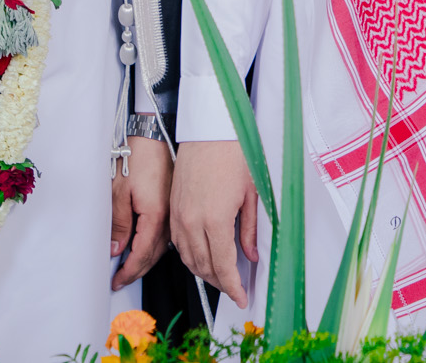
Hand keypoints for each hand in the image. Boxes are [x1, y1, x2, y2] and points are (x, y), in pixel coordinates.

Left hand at [111, 135, 173, 289]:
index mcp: (156, 216)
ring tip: (131, 267)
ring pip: (162, 248)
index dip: (128, 272)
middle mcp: (170, 218)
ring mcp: (174, 213)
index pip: (141, 255)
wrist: (154, 135)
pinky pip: (166, 236)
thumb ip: (119, 224)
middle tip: (121, 280)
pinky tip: (146, 248)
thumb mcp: (119, 191)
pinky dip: (155, 248)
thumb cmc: (139, 156)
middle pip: (153, 256)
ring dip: (146, 261)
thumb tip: (117, 248)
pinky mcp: (175, 206)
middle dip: (136, 272)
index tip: (117, 280)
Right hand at [169, 140, 259, 307]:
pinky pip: (177, 243)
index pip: (223, 266)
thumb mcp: (252, 192)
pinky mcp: (172, 208)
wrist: (210, 129)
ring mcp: (179, 215)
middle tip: (235, 288)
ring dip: (204, 272)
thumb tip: (251, 255)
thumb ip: (250, 228)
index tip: (241, 297)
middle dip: (220, 283)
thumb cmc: (232, 152)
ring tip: (220, 276)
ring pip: (188, 258)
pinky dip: (189, 256)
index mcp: (215, 219)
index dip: (233, 287)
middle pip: (204, 266)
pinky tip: (201, 256)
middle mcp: (192, 221)